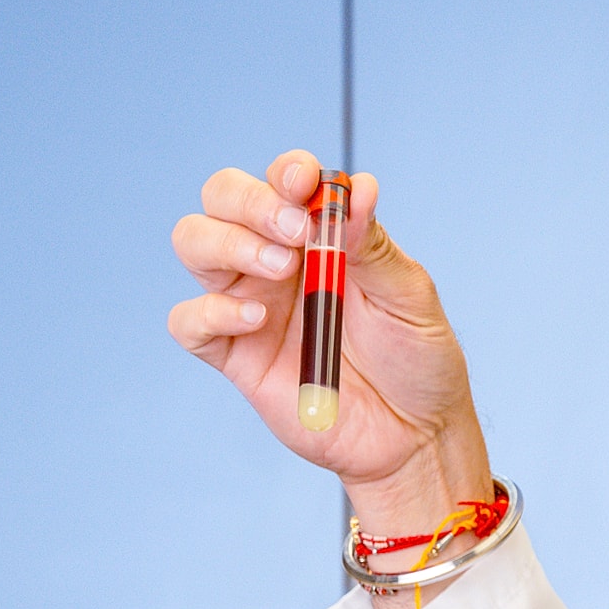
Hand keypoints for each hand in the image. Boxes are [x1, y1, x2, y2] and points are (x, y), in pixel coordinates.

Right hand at [168, 149, 491, 531]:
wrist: (417, 437)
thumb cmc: (419, 361)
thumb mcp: (410, 298)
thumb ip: (374, 246)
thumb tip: (357, 187)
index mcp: (321, 238)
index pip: (281, 182)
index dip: (284, 172)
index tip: (304, 181)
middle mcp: (276, 261)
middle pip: (222, 200)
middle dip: (248, 201)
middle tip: (293, 231)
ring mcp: (250, 305)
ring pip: (194, 243)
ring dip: (228, 244)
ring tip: (282, 270)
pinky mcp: (235, 355)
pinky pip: (189, 321)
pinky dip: (211, 311)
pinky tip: (258, 321)